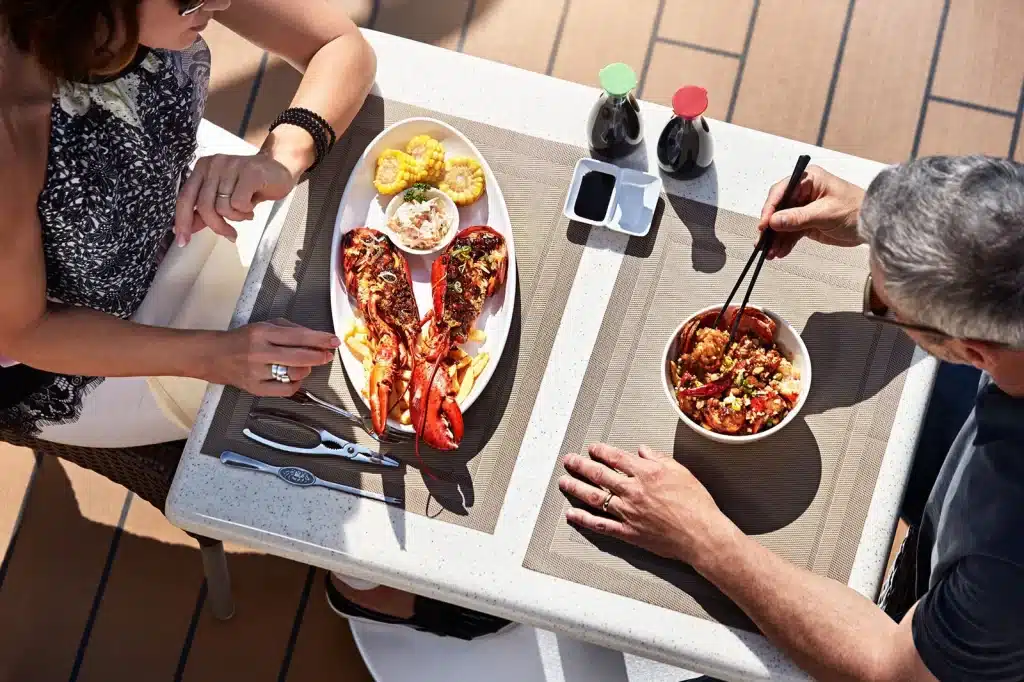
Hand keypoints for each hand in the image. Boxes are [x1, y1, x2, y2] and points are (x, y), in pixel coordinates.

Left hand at [174, 152, 296, 246]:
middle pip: (205, 206)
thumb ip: (205, 211)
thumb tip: (185, 229)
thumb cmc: (251, 186)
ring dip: (237, 217)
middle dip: (218, 226)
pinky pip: (239, 203)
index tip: (183, 241)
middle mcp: (213, 164)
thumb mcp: (224, 198)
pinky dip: (246, 211)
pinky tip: (253, 206)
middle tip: (230, 234)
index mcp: (202, 168)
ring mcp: (231, 165)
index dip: (182, 221)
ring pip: (223, 207)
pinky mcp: (249, 171)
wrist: (280, 169)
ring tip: (246, 212)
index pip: (186, 197)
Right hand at [207, 319, 338, 396]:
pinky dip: (296, 383)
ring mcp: (257, 372)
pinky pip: (286, 389)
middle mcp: (259, 352)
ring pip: (295, 374)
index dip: (320, 339)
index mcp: (262, 333)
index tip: (334, 341)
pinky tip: (294, 376)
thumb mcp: (266, 326)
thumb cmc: (243, 340)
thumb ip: (291, 330)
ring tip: (304, 364)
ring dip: (307, 369)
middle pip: (300, 357)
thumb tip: (317, 338)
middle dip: (320, 356)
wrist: (215, 356)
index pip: (299, 336)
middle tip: (327, 355)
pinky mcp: (256, 388)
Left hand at [558, 443, 734, 566]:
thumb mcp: (680, 471)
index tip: (592, 449)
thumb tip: (642, 450)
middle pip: (599, 474)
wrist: (702, 534)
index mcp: (645, 473)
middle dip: (581, 465)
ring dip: (576, 487)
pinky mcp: (628, 532)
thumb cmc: (696, 504)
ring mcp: (628, 512)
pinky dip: (584, 519)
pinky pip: (601, 525)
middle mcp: (632, 490)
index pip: (615, 458)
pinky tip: (572, 514)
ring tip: (563, 481)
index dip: (600, 451)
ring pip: (594, 497)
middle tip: (569, 460)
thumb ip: (658, 458)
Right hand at [758, 165, 865, 259]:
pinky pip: (791, 233)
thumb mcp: (825, 213)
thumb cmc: (856, 209)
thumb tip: (774, 221)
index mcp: (809, 180)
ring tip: (770, 253)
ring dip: (776, 239)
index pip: (781, 192)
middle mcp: (803, 192)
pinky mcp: (807, 223)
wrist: (873, 224)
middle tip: (763, 242)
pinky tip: (780, 252)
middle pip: (778, 209)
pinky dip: (785, 243)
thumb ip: (798, 218)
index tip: (764, 225)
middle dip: (770, 227)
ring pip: (783, 224)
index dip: (770, 208)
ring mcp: (804, 208)